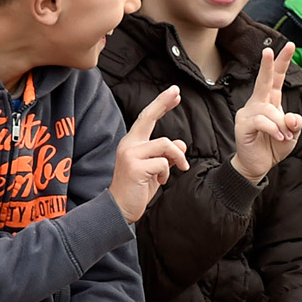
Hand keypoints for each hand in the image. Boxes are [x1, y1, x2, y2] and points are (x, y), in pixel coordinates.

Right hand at [110, 87, 190, 221]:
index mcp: (132, 143)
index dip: (161, 104)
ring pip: (165, 145)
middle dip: (163, 102)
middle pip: (148, 117)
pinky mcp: (135, 167)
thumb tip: (181, 144)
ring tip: (178, 169)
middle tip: (177, 91)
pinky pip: (163, 163)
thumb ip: (166, 156)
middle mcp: (129, 144)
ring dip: (177, 158)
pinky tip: (159, 182)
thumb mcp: (156, 170)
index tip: (174, 92)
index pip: (147, 118)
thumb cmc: (137, 190)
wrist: (120, 209)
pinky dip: (166, 173)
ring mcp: (130, 154)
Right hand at [231, 44, 301, 181]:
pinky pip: (262, 121)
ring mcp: (248, 112)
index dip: (282, 62)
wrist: (257, 165)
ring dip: (281, 125)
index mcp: (270, 101)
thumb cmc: (273, 146)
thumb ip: (295, 124)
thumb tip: (292, 117)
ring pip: (269, 110)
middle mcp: (258, 103)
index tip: (290, 45)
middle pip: (264, 80)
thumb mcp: (292, 135)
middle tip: (270, 50)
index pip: (276, 78)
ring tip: (284, 137)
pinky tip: (278, 137)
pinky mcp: (242, 124)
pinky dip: (273, 129)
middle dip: (269, 65)